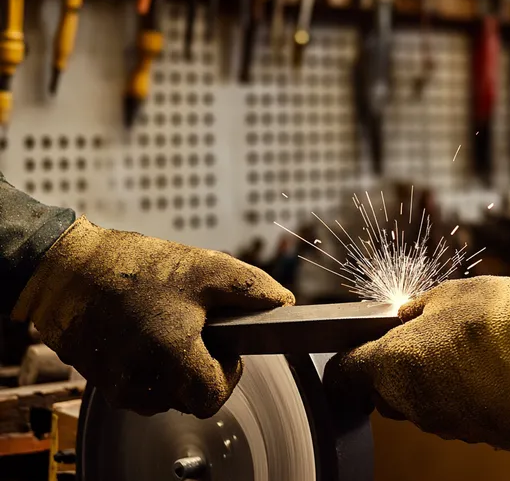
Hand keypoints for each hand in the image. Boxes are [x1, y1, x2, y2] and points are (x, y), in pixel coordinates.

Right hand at [13, 216, 293, 417]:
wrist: (68, 268)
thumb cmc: (135, 268)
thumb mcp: (205, 269)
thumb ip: (251, 289)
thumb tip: (284, 304)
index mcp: (173, 360)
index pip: (214, 397)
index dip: (227, 371)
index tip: (221, 343)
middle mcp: (143, 383)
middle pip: (190, 399)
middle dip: (202, 369)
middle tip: (194, 330)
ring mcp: (118, 385)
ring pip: (164, 395)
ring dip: (174, 369)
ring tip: (166, 326)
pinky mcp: (101, 379)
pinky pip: (139, 386)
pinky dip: (149, 366)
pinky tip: (144, 333)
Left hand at [326, 276, 509, 450]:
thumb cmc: (496, 315)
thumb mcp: (446, 295)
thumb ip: (417, 311)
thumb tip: (407, 316)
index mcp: (393, 364)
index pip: (345, 373)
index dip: (348, 361)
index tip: (356, 351)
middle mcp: (415, 404)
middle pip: (387, 395)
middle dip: (396, 374)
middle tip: (422, 344)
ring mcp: (452, 425)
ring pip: (428, 409)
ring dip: (437, 388)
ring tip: (469, 356)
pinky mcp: (487, 435)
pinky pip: (468, 418)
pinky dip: (474, 401)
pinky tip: (497, 376)